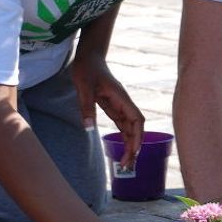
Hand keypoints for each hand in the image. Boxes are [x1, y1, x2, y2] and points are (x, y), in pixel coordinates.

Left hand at [70, 56, 143, 170]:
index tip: (134, 151)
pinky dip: (124, 136)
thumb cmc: (87, 69)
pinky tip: (122, 147)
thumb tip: (88, 128)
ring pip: (129, 128)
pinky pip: (121, 124)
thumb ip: (87, 107)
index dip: (138, 136)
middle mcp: (123, 103)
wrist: (88, 57)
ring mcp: (119, 105)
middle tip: (127, 165)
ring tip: (126, 161)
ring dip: (130, 144)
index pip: (137, 120)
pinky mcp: (112, 106)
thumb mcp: (84, 87)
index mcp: (121, 98)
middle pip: (135, 127)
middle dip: (134, 146)